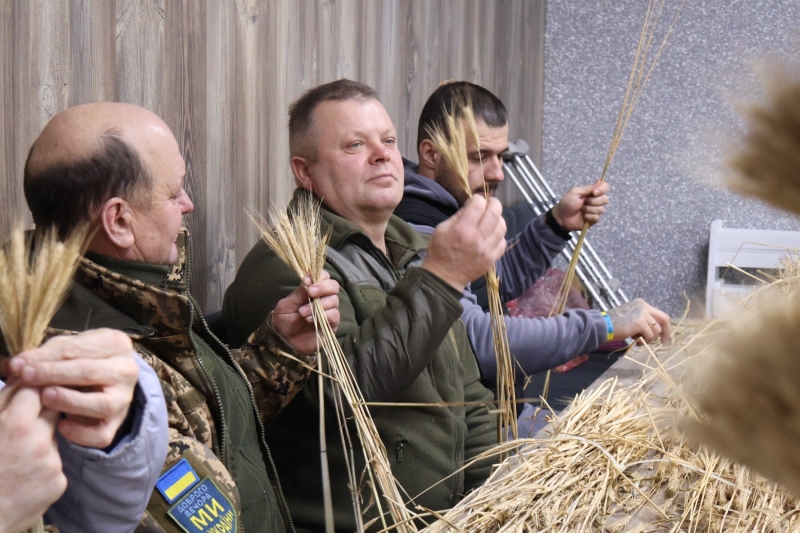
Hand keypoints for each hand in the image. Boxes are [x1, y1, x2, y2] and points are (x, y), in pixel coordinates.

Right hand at [0, 385, 65, 532]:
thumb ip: (3, 400)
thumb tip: (20, 375)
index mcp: (17, 426)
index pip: (39, 389)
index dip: (35, 385)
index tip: (33, 383)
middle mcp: (40, 443)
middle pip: (54, 410)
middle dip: (43, 408)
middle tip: (28, 413)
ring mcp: (52, 464)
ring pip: (52, 438)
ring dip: (40, 439)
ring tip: (15, 453)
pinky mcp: (59, 483)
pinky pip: (54, 464)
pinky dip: (41, 464)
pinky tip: (23, 473)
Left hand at [6, 329, 139, 448]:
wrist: (105, 380)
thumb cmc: (81, 360)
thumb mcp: (67, 348)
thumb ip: (44, 354)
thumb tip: (17, 365)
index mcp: (117, 344)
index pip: (79, 350)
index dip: (47, 357)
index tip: (20, 364)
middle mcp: (126, 370)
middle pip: (90, 373)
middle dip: (54, 375)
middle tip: (27, 378)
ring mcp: (124, 398)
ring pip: (101, 404)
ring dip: (70, 401)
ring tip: (45, 398)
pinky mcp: (118, 422)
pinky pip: (101, 433)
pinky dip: (81, 433)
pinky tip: (61, 426)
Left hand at [272, 270, 340, 354]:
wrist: (283, 341)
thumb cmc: (284, 321)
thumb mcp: (287, 305)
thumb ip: (299, 293)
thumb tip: (309, 279)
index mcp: (312, 290)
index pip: (323, 276)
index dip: (318, 276)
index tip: (307, 281)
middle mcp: (323, 298)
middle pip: (334, 286)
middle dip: (323, 287)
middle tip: (310, 293)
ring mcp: (328, 311)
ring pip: (334, 301)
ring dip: (318, 305)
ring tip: (302, 313)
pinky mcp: (331, 325)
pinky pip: (335, 316)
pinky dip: (323, 315)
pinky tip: (309, 320)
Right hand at [422, 195, 506, 290]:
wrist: (444, 277)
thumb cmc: (440, 251)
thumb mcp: (442, 228)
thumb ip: (458, 215)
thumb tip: (472, 204)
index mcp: (463, 229)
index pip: (479, 205)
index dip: (479, 199)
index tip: (476, 200)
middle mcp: (478, 238)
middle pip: (495, 212)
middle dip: (493, 203)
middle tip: (489, 204)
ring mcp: (487, 249)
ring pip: (502, 226)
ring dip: (498, 219)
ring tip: (491, 219)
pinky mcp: (492, 259)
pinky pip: (503, 242)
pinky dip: (499, 235)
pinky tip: (492, 235)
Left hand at [551, 180, 609, 230]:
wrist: (561, 217)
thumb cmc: (566, 203)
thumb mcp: (575, 192)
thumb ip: (588, 188)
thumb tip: (600, 180)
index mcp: (592, 192)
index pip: (605, 187)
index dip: (602, 189)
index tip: (594, 193)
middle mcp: (596, 200)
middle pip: (605, 199)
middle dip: (593, 201)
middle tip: (584, 202)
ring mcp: (595, 210)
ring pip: (601, 209)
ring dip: (589, 209)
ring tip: (581, 210)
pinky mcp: (594, 219)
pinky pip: (597, 217)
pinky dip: (588, 216)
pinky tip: (583, 216)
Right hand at [607, 298, 670, 343]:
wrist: (604, 324)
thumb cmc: (615, 323)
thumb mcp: (632, 318)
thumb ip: (643, 321)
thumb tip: (653, 332)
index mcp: (642, 304)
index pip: (659, 315)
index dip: (663, 327)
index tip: (662, 337)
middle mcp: (645, 307)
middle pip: (664, 319)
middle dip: (666, 332)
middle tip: (664, 343)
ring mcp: (643, 314)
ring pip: (656, 330)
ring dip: (649, 339)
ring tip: (638, 341)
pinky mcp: (640, 322)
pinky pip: (649, 335)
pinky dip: (644, 341)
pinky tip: (635, 342)